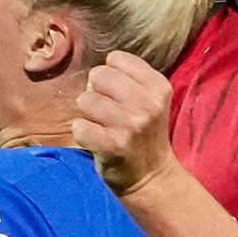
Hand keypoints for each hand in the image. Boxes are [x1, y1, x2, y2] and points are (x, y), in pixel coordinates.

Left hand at [74, 50, 179, 196]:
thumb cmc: (145, 134)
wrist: (152, 178)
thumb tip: (94, 73)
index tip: (118, 94)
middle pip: (98, 75)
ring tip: (102, 126)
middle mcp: (147, 103)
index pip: (116, 59)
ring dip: (88, 114)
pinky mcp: (113, 145)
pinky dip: (82, 133)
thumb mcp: (152, 100)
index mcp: (158, 86)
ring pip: (85, 100)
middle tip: (107, 112)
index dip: (110, 75)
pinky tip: (95, 140)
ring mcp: (130, 124)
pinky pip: (79, 127)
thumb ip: (128, 79)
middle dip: (96, 91)